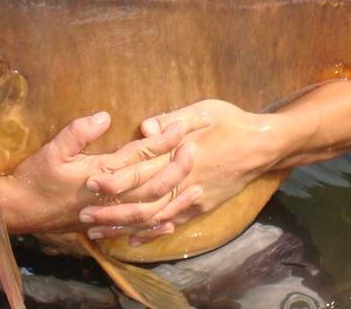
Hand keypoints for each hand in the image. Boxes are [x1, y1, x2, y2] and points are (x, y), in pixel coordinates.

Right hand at [0, 111, 200, 234]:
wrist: (20, 210)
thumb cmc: (35, 177)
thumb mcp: (52, 149)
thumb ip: (78, 132)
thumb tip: (105, 116)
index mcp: (100, 174)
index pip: (139, 156)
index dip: (162, 141)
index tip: (181, 127)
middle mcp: (109, 196)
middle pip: (152, 183)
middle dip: (177, 166)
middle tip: (196, 148)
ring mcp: (108, 213)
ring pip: (150, 209)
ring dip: (175, 197)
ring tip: (197, 185)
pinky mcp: (104, 224)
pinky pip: (137, 228)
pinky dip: (157, 224)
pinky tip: (172, 220)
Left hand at [81, 83, 350, 244]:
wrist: (266, 146)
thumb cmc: (233, 121)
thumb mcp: (204, 110)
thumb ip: (173, 120)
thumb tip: (145, 128)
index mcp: (183, 153)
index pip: (143, 167)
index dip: (117, 176)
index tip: (92, 181)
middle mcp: (187, 180)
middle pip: (143, 198)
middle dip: (113, 208)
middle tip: (85, 214)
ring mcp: (195, 197)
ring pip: (155, 217)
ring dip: (126, 225)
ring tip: (98, 231)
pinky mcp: (202, 206)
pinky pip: (173, 222)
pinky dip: (151, 232)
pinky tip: (132, 239)